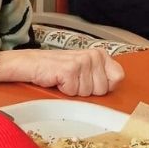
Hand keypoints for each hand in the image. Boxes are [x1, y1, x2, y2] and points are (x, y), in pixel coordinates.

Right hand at [0, 48, 123, 95]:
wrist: (30, 64)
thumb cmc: (56, 69)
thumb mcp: (83, 70)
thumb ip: (101, 75)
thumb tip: (115, 86)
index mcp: (100, 54)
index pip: (118, 77)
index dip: (103, 86)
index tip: (88, 81)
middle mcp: (93, 55)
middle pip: (102, 89)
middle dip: (86, 91)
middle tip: (72, 80)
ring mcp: (82, 61)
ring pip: (88, 93)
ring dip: (73, 90)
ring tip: (64, 79)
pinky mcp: (70, 70)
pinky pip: (74, 92)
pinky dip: (64, 90)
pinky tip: (57, 80)